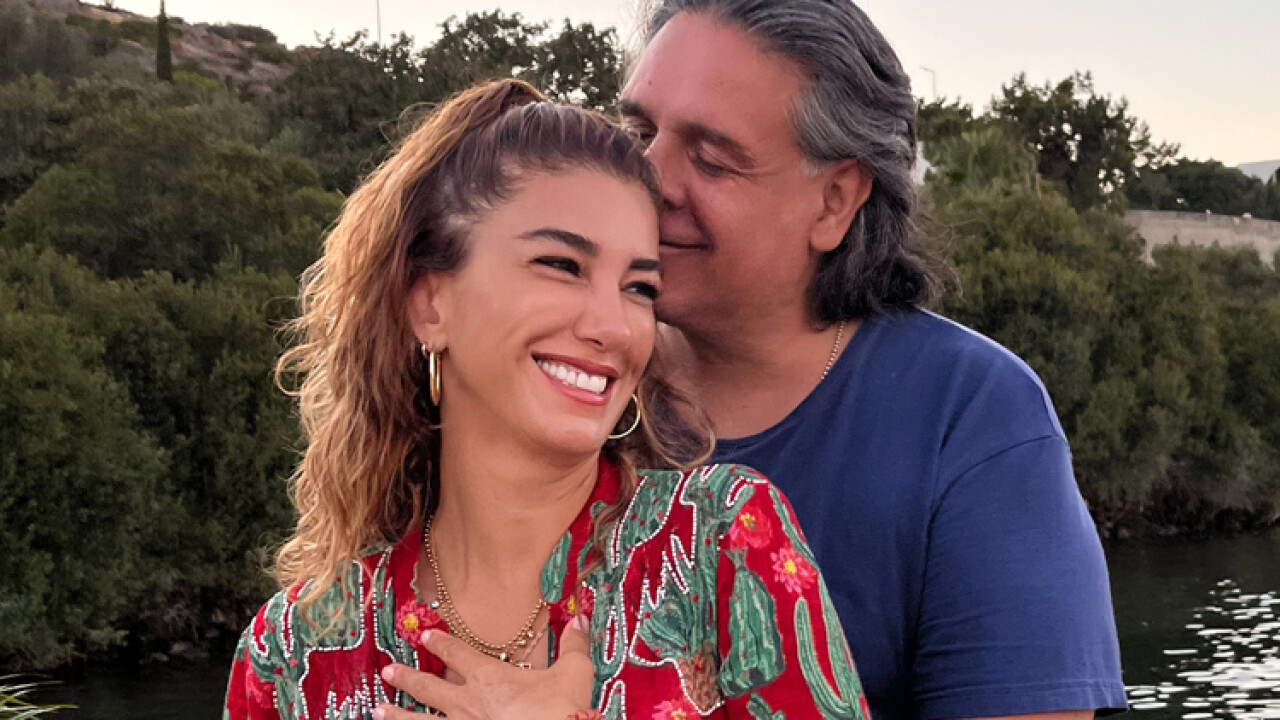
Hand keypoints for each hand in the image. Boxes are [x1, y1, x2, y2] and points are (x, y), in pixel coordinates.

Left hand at [375, 617, 594, 719]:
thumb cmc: (561, 712)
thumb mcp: (574, 674)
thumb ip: (574, 646)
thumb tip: (579, 619)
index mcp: (489, 678)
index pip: (458, 654)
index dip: (441, 642)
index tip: (425, 634)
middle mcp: (467, 703)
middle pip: (429, 687)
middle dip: (407, 678)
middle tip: (387, 671)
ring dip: (398, 716)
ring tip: (377, 711)